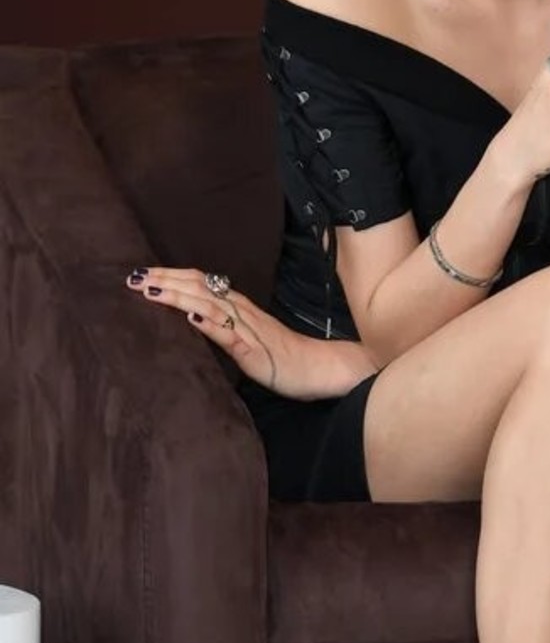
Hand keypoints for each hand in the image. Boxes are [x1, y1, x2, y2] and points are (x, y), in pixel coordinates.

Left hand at [124, 266, 374, 399]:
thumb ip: (224, 327)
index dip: (172, 276)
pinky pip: (230, 334)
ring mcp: (248, 329)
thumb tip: (194, 318)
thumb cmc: (286, 358)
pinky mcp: (254, 351)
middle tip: (134, 275)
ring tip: (150, 290)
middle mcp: (241, 312)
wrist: (321, 369)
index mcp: (239, 308)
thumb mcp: (248, 339)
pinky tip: (190, 316)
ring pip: (209, 304)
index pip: (202, 283)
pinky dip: (208, 323)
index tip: (144, 273)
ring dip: (178, 295)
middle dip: (166, 279)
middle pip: (200, 287)